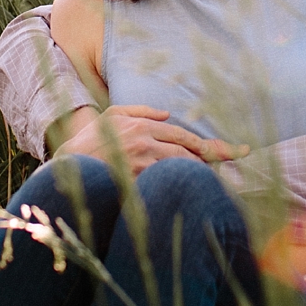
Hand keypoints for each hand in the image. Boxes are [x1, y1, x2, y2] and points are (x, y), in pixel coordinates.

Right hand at [57, 104, 245, 170]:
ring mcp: (141, 163)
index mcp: (141, 126)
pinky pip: (166, 185)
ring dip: (200, 176)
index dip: (213, 146)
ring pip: (181, 169)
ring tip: (217, 183)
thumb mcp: (110, 116)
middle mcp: (144, 142)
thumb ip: (138, 111)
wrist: (65, 169)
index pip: (185, 136)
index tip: (239, 151)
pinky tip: (194, 193)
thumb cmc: (87, 143)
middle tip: (239, 162)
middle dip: (216, 158)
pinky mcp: (136, 182)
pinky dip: (181, 188)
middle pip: (189, 152)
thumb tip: (166, 114)